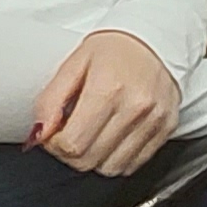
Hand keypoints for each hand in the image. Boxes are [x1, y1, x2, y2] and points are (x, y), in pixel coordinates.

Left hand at [35, 29, 179, 175]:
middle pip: (90, 160)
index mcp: (108, 89)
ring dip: (95, 158)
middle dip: (71, 153)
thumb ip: (50, 100)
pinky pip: (134, 164)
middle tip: (70, 133)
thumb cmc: (115, 49)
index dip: (55, 145)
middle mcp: (135, 107)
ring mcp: (154, 120)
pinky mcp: (167, 128)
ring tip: (93, 134)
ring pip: (112, 168)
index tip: (54, 133)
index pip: (72, 145)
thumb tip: (39, 134)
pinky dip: (117, 158)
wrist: (156, 39)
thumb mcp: (74, 63)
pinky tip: (113, 136)